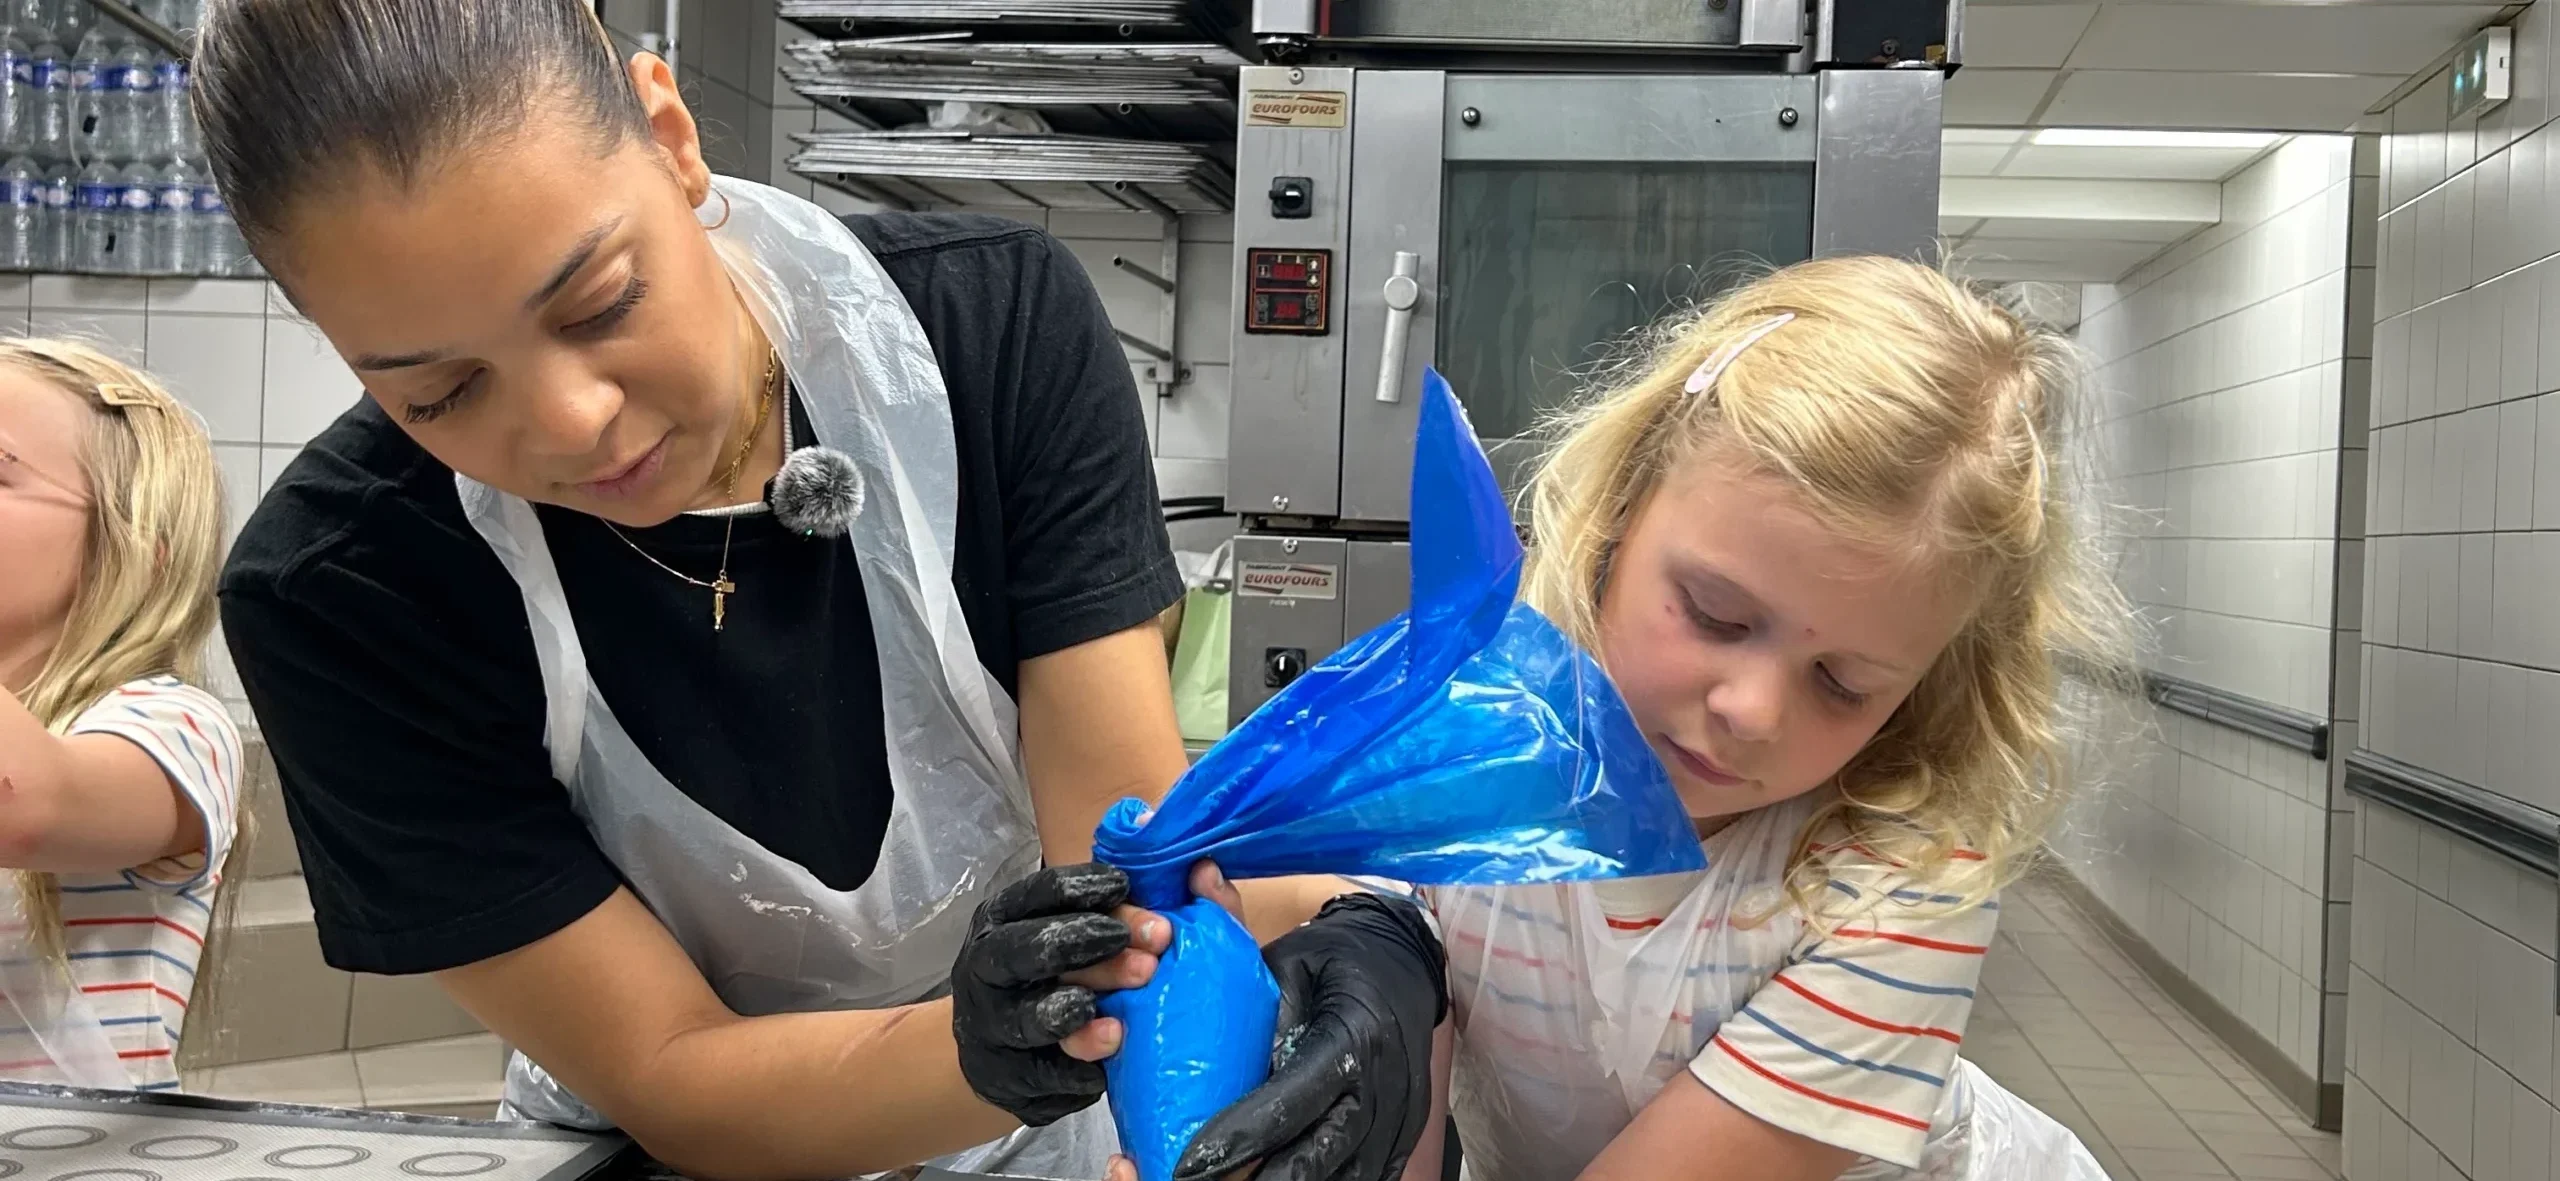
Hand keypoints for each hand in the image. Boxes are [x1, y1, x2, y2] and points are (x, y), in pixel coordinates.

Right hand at [951, 862, 1168, 1127]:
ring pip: (1026, 1018)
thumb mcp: (1093, 932)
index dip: (1084, 889)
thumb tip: (1207, 875)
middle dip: (1084, 947)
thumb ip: (1148, 906)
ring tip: (1119, 1026)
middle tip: (1147, 961)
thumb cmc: (1069, 975)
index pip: (1039, 893)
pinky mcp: (1005, 1076)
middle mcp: (987, 966)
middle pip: (1029, 951)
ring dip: (1075, 1018)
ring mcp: (990, 1024)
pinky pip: (1041, 1074)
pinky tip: (1110, 1064)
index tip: (1129, 889)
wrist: (1013, 1052)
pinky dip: (1078, 1069)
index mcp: (1006, 918)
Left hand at [1172, 883, 1447, 1180]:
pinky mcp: (1403, 1140)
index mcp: (1355, 1036)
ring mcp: (1399, 1120)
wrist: (1403, 962)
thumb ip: (1259, 1020)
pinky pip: (1363, 1178)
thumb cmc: (1338, 960)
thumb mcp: (1288, 968)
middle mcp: (1384, 1087)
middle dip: (1256, 1179)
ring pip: (1342, 1179)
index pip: (1293, 1101)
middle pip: (1315, 1159)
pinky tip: (1276, 1177)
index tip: (1191, 1164)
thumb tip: (1210, 1075)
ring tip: (1235, 1180)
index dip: (1240, 1138)